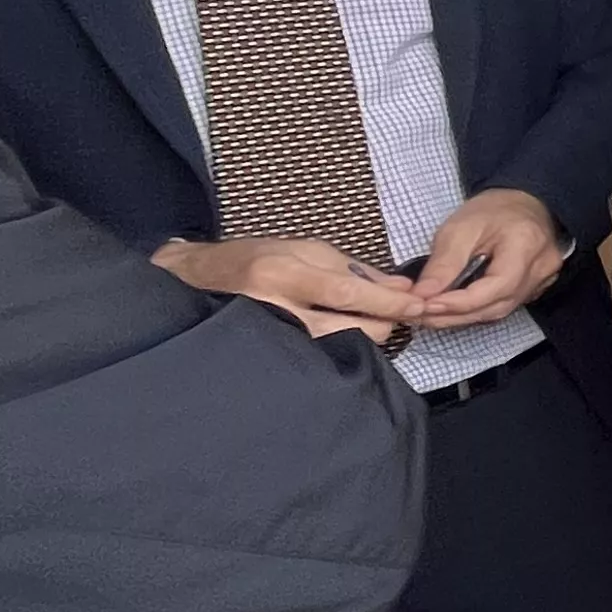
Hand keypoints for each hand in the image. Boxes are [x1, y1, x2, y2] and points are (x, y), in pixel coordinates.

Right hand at [155, 233, 425, 341]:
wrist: (193, 283)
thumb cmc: (252, 260)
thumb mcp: (303, 250)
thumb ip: (354, 270)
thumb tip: (402, 287)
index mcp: (286, 274)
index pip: (350, 295)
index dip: (390, 304)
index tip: (419, 307)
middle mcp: (277, 310)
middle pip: (350, 330)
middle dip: (383, 325)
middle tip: (394, 316)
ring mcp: (269, 341)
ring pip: (337, 350)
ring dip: (361, 338)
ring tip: (365, 325)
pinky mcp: (266, 362)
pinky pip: (316, 361)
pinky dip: (337, 353)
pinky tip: (342, 342)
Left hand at [407, 187, 570, 326]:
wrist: (520, 204)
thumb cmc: (492, 211)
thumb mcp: (459, 228)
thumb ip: (443, 264)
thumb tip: (422, 296)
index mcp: (526, 244)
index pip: (497, 286)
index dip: (460, 302)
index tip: (426, 306)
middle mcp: (541, 267)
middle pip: (498, 305)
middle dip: (456, 314)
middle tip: (421, 315)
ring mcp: (543, 281)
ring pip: (500, 311)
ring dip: (463, 317)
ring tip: (432, 314)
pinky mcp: (536, 289)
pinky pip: (504, 307)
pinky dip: (476, 311)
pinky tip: (454, 309)